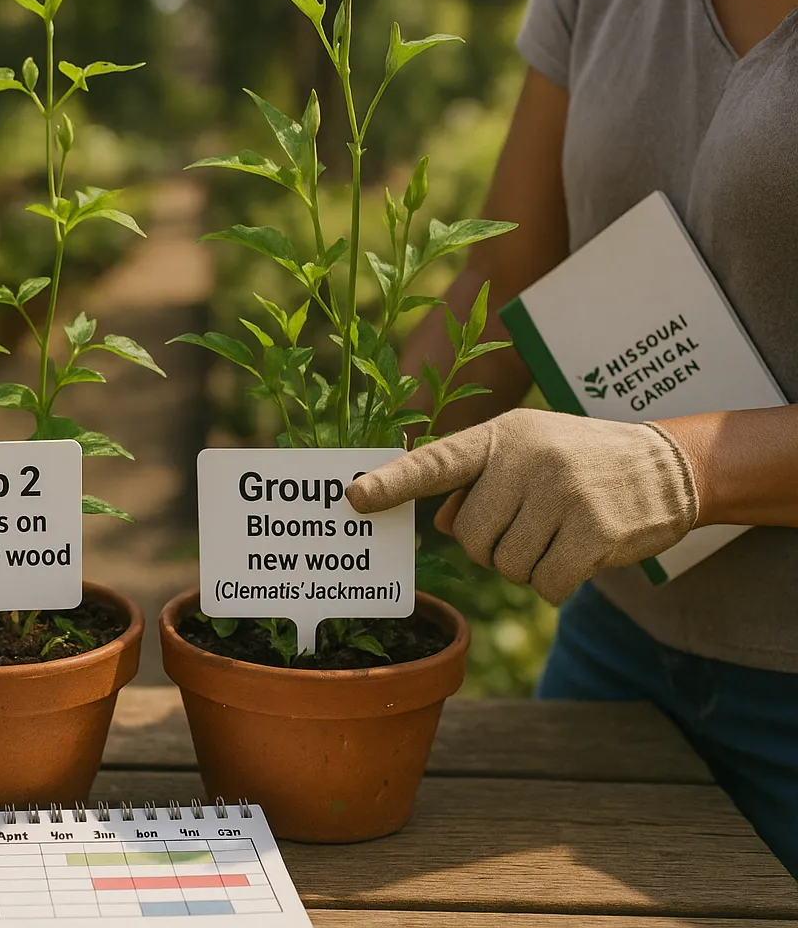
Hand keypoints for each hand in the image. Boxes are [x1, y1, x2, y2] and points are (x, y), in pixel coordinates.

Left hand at [345, 409, 698, 603]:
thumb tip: (437, 521)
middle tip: (530, 526)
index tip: (352, 498)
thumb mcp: (525, 456)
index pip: (435, 462)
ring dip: (528, 566)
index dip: (391, 483)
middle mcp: (527, 459)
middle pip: (470, 537)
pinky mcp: (595, 530)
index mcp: (500, 437)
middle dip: (493, 547)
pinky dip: (557, 584)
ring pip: (507, 565)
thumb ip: (474, 486)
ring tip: (560, 532)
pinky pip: (546, 585)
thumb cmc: (578, 464)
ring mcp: (562, 492)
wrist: (669, 466)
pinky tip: (580, 555)